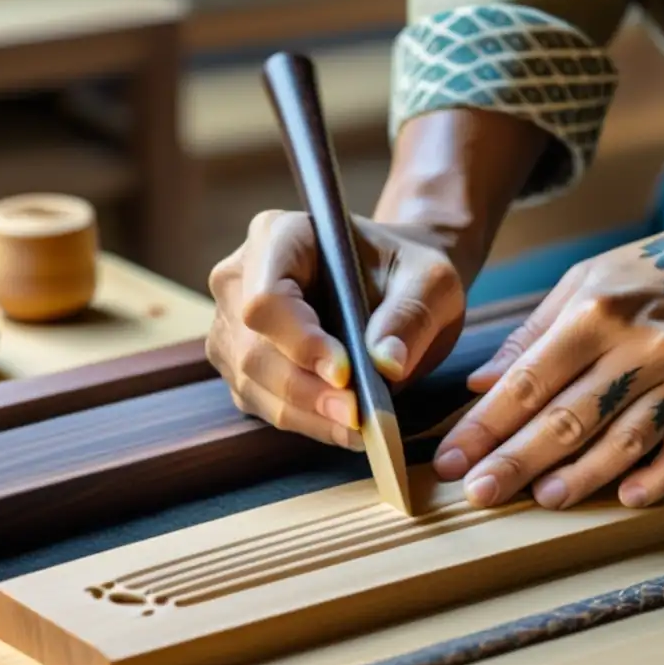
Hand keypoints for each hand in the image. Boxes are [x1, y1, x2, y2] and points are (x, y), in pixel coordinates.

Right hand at [207, 209, 465, 448]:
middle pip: (253, 348)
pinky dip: (304, 421)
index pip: (268, 297)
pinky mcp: (241, 363)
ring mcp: (233, 322)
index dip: (300, 342)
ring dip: (306, 414)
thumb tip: (386, 364)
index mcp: (280, 236)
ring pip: (252, 382)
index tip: (347, 374)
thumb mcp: (430, 282)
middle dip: (307, 391)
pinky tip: (344, 427)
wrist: (396, 285)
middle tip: (359, 417)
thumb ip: (411, 316)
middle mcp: (241, 276)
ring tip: (359, 428)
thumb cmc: (408, 272)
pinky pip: (260, 402)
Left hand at [431, 214, 663, 509]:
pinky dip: (660, 477)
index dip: (486, 425)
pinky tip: (628, 498)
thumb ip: (534, 332)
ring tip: (541, 501)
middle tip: (479, 493)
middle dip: (516, 460)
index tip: (453, 459)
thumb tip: (480, 384)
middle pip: (570, 417)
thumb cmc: (661, 271)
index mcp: (599, 312)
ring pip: (626, 439)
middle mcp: (643, 345)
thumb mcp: (590, 281)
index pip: (529, 381)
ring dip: (580, 476)